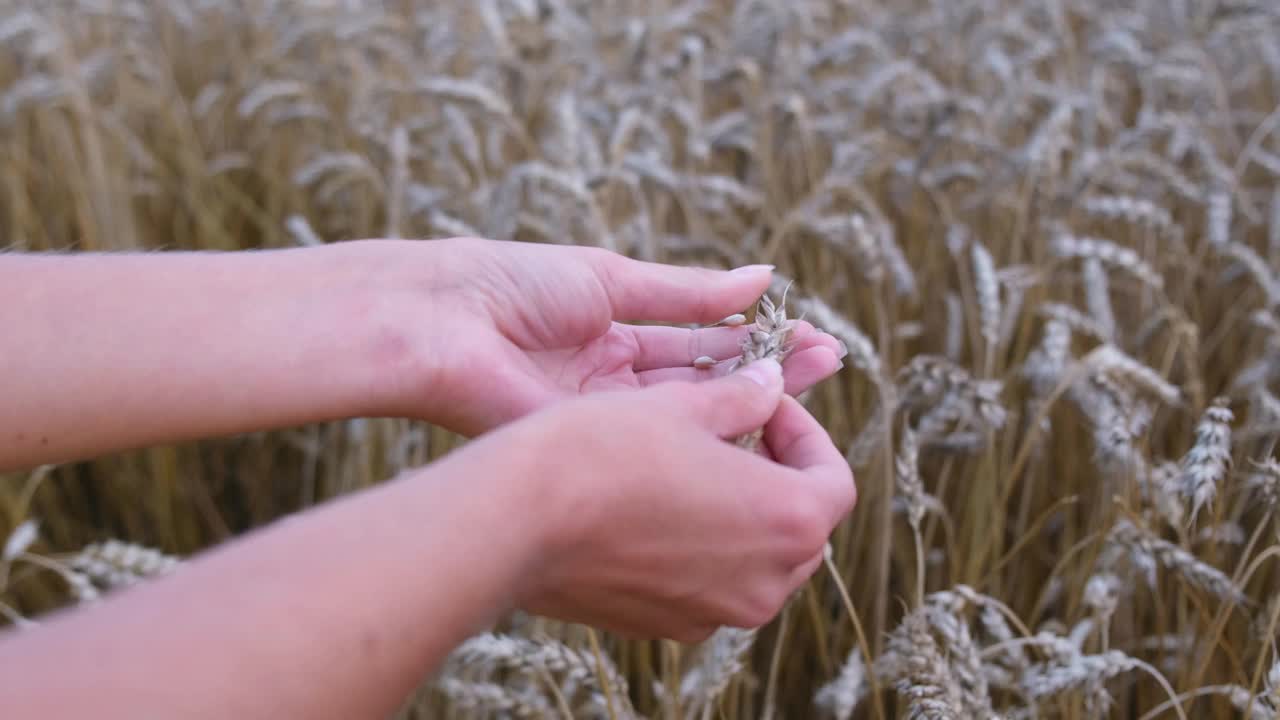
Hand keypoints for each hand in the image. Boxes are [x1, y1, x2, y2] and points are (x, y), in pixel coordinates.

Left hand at [356, 238, 845, 434]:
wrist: (435, 323)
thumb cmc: (509, 285)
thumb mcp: (613, 281)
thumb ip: (689, 292)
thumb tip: (762, 276)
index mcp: (612, 333)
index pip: (699, 340)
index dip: (754, 338)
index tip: (808, 333)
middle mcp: (615, 380)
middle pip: (705, 379)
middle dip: (768, 371)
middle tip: (831, 361)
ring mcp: (606, 415)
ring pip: (691, 410)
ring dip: (752, 396)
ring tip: (815, 379)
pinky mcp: (593, 442)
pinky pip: (661, 434)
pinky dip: (710, 422)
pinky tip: (760, 411)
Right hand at [443, 358, 855, 641]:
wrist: (513, 520)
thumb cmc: (602, 451)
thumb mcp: (682, 405)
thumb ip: (744, 398)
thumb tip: (772, 385)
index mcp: (787, 522)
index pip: (834, 479)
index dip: (805, 432)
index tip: (767, 403)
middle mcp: (764, 583)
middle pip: (801, 526)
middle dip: (778, 474)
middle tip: (737, 430)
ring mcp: (715, 614)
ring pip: (755, 560)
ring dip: (740, 512)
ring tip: (693, 466)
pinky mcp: (666, 626)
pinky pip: (707, 584)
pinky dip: (700, 548)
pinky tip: (654, 506)